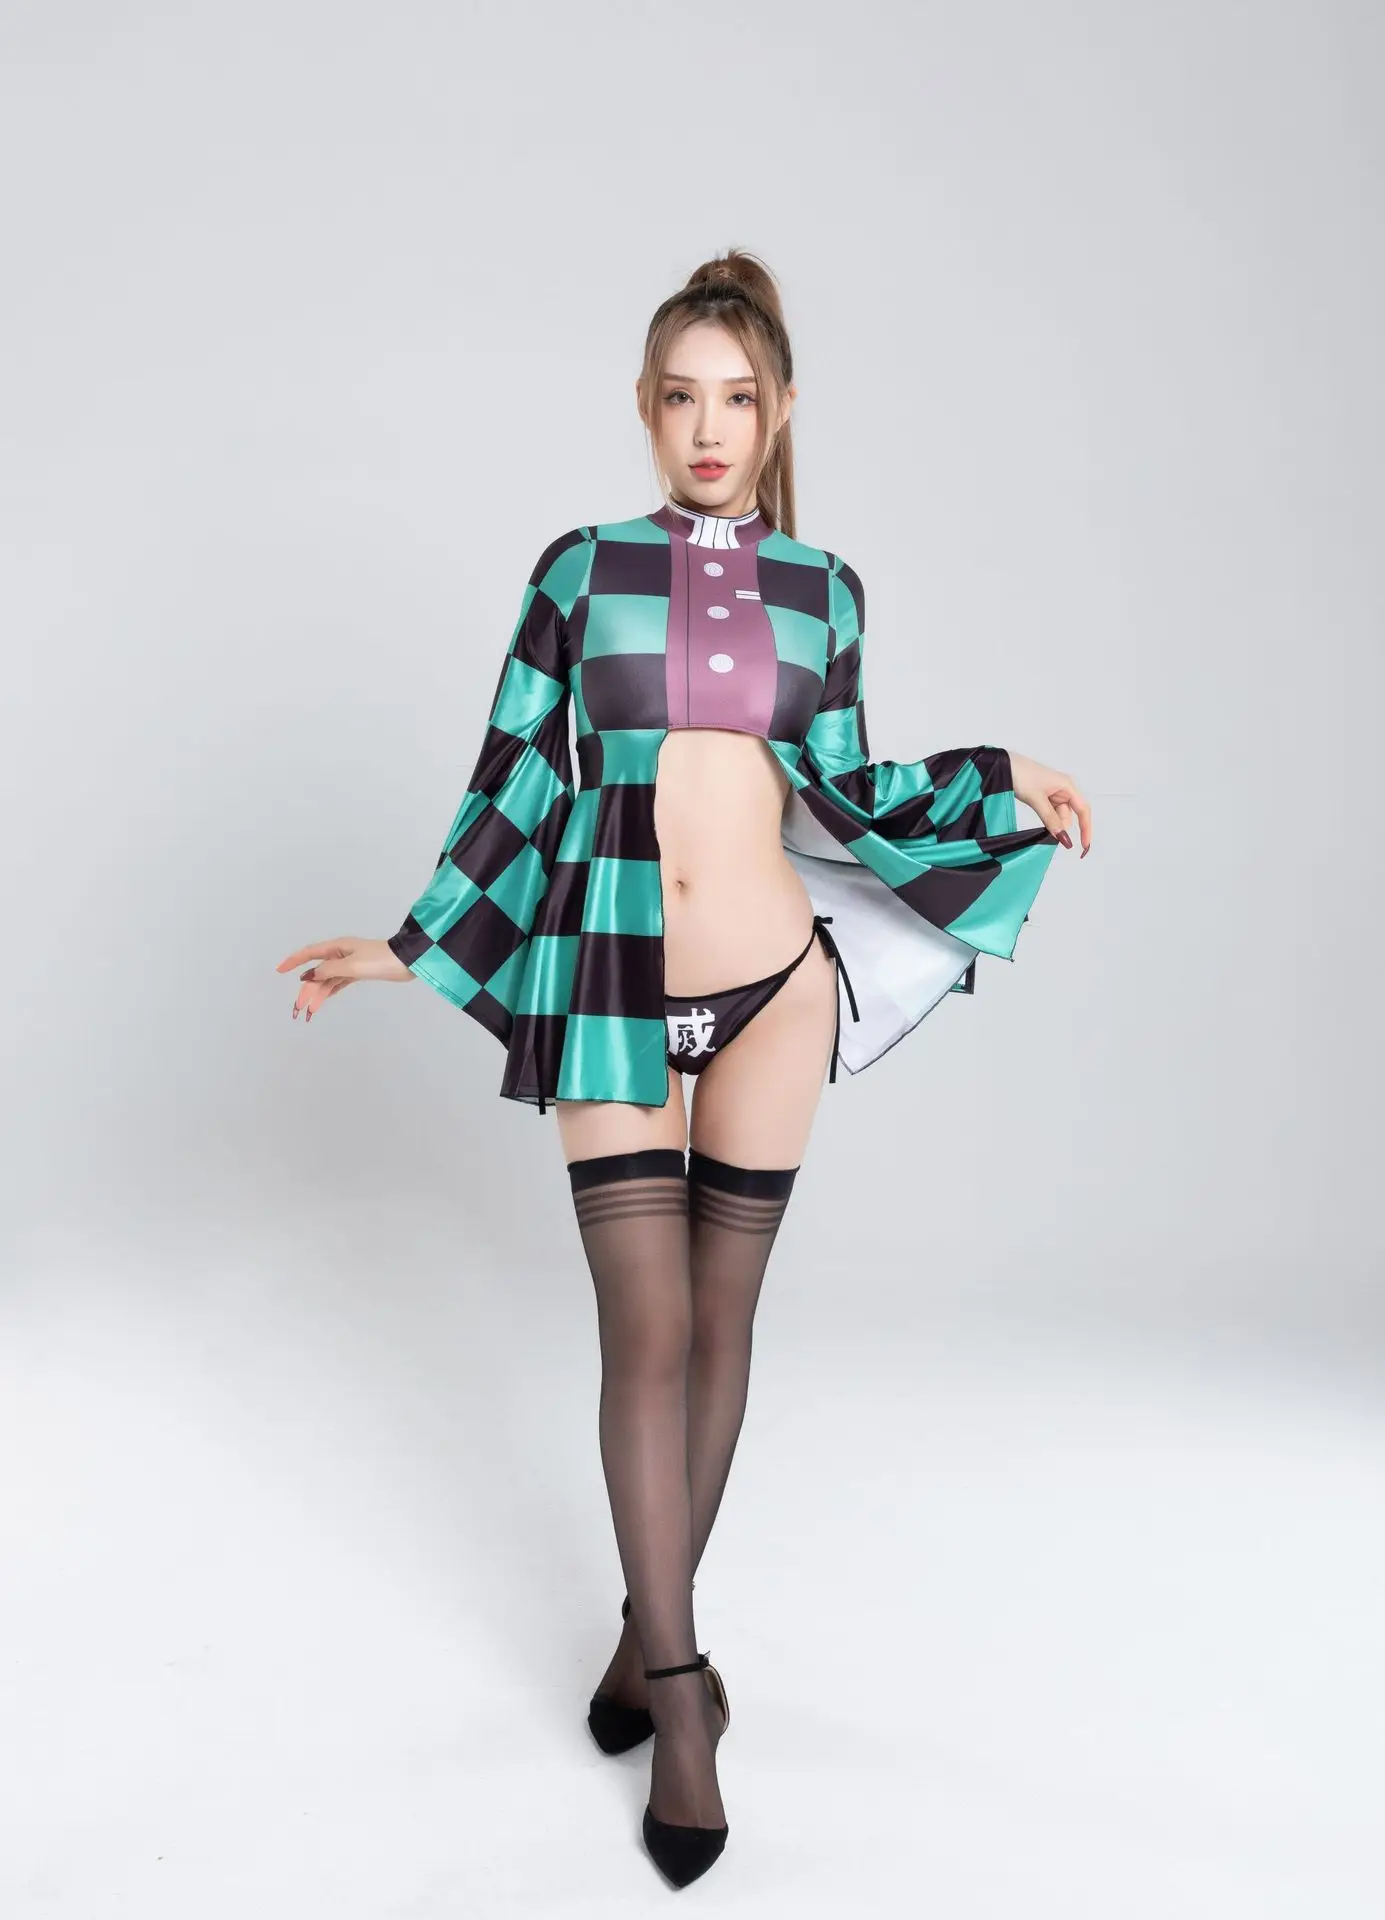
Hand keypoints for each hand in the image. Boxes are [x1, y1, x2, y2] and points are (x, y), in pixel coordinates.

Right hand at [274, 936, 412, 1022]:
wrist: (407, 961)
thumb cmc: (381, 960)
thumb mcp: (352, 965)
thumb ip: (329, 970)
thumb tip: (310, 974)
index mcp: (337, 947)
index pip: (309, 954)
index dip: (293, 962)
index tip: (279, 970)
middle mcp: (340, 954)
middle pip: (317, 973)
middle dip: (305, 991)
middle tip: (297, 1009)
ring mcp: (349, 964)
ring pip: (327, 981)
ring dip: (317, 996)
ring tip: (308, 1014)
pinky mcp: (358, 973)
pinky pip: (338, 983)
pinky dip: (329, 993)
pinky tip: (320, 1003)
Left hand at [1007, 751, 1091, 856]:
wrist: (1002, 765)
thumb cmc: (1021, 774)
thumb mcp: (1037, 799)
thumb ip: (1050, 820)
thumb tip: (1064, 838)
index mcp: (1067, 785)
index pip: (1083, 810)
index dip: (1086, 828)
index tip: (1084, 846)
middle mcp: (1064, 788)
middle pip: (1070, 815)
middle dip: (1062, 827)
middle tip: (1050, 838)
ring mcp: (1054, 792)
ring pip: (1059, 815)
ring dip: (1053, 824)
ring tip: (1041, 828)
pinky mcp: (1044, 796)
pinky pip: (1051, 813)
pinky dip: (1048, 821)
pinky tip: (1042, 825)